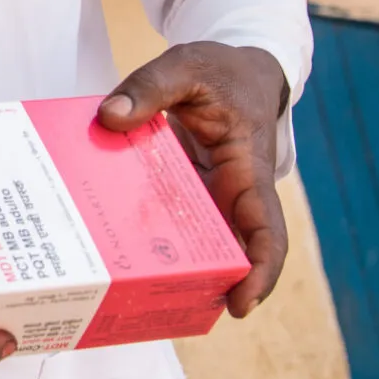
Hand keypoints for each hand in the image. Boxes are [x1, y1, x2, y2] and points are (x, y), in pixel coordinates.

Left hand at [100, 40, 290, 316]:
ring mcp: (211, 194)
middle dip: (208, 286)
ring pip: (200, 243)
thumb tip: (111, 117)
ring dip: (176, 268)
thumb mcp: (186, 65)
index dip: (261, 271)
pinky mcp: (188, 189)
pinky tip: (115, 246)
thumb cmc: (222, 69)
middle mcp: (233, 192)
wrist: (238, 66)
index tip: (242, 304)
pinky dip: (151, 234)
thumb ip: (149, 87)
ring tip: (136, 295)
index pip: (266, 230)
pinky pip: (174, 219)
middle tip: (170, 313)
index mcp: (247, 168)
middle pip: (232, 252)